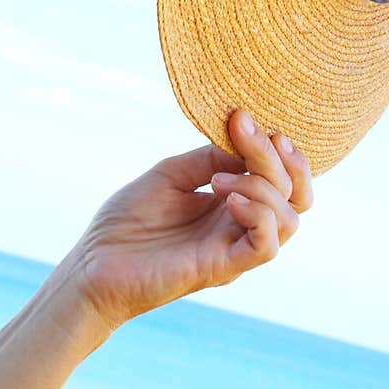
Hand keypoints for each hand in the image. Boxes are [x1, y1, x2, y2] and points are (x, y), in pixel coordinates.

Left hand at [69, 110, 312, 334]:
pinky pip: (265, 247)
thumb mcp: (171, 173)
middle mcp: (240, 225)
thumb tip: (245, 140)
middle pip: (296, 196)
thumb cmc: (126, 221)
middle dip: (279, 159)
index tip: (245, 119)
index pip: (283, 178)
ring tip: (218, 180)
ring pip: (288, 220)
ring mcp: (233, 248)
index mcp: (233, 202)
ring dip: (263, 186)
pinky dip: (259, 216)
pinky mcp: (221, 269)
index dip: (278, 148)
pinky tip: (227, 199)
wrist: (92, 265)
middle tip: (246, 134)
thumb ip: (210, 157)